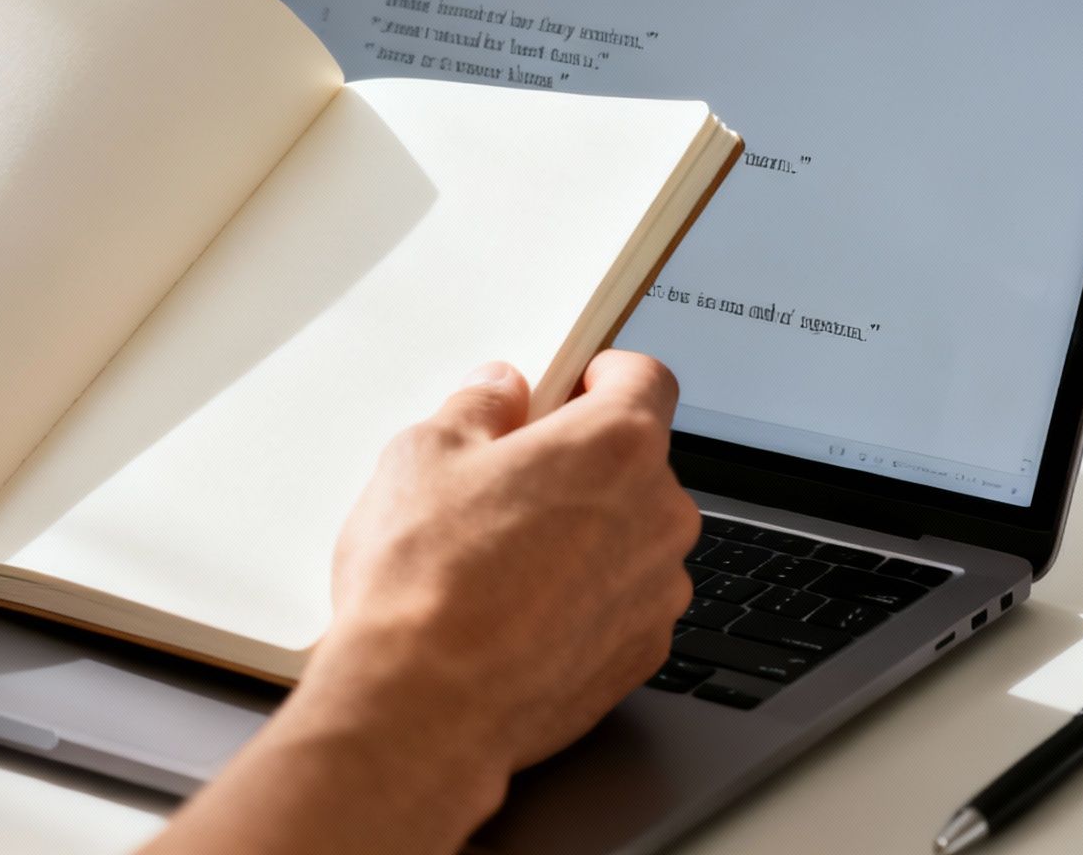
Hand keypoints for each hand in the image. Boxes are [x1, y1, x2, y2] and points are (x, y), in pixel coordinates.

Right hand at [315, 351, 696, 783]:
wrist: (425, 706)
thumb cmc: (426, 583)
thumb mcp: (423, 456)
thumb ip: (476, 408)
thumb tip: (496, 393)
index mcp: (616, 445)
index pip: (645, 378)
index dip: (603, 375)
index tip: (570, 385)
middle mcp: (658, 516)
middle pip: (635, 462)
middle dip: (579, 463)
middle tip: (506, 480)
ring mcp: (657, 592)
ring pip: (629, 536)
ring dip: (584, 534)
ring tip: (499, 557)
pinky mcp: (640, 655)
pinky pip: (620, 602)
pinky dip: (581, 598)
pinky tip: (515, 610)